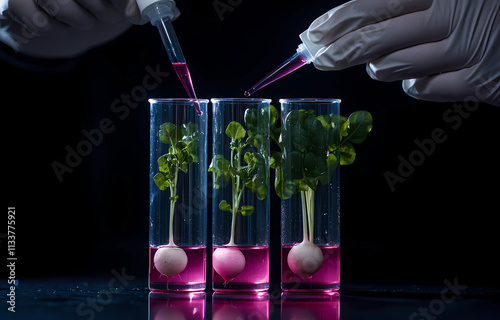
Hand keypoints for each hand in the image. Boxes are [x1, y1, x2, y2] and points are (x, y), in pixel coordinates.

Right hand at [1, 0, 178, 57]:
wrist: (52, 7)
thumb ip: (128, 0)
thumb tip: (138, 13)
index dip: (120, 0)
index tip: (132, 14)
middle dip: (104, 10)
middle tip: (111, 17)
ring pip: (62, 5)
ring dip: (82, 20)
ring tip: (87, 20)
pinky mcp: (17, 2)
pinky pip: (42, 22)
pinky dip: (56, 28)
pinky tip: (61, 23)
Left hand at [307, 0, 499, 105]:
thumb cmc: (491, 6)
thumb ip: (409, 0)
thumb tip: (359, 16)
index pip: (376, 5)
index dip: (339, 21)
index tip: (315, 34)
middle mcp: (453, 15)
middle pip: (375, 39)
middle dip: (339, 52)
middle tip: (320, 60)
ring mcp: (466, 50)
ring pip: (393, 67)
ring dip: (379, 67)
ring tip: (381, 62)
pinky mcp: (478, 81)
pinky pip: (421, 89)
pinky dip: (413, 83)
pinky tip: (420, 73)